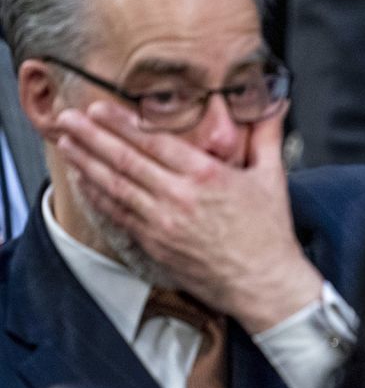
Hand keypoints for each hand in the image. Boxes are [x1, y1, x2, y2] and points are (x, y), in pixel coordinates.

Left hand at [55, 100, 322, 332]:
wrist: (263, 282)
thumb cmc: (268, 233)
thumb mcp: (272, 177)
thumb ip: (267, 136)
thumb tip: (275, 105)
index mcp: (207, 176)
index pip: (155, 142)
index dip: (122, 124)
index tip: (100, 109)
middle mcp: (179, 197)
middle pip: (126, 160)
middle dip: (92, 136)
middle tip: (68, 119)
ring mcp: (163, 223)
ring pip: (115, 186)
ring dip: (87, 163)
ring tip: (66, 143)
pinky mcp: (155, 244)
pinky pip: (119, 215)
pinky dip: (98, 196)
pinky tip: (85, 181)